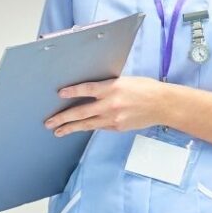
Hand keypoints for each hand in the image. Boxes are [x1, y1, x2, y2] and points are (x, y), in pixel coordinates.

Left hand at [45, 76, 164, 135]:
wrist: (162, 105)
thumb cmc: (145, 88)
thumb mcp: (124, 81)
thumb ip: (107, 87)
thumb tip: (90, 91)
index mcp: (112, 87)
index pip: (87, 89)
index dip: (72, 91)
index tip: (60, 93)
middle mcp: (111, 104)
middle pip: (81, 112)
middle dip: (63, 118)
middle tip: (49, 122)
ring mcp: (114, 118)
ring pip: (87, 124)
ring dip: (70, 128)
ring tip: (58, 131)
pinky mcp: (118, 127)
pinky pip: (99, 127)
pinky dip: (88, 127)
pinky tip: (79, 128)